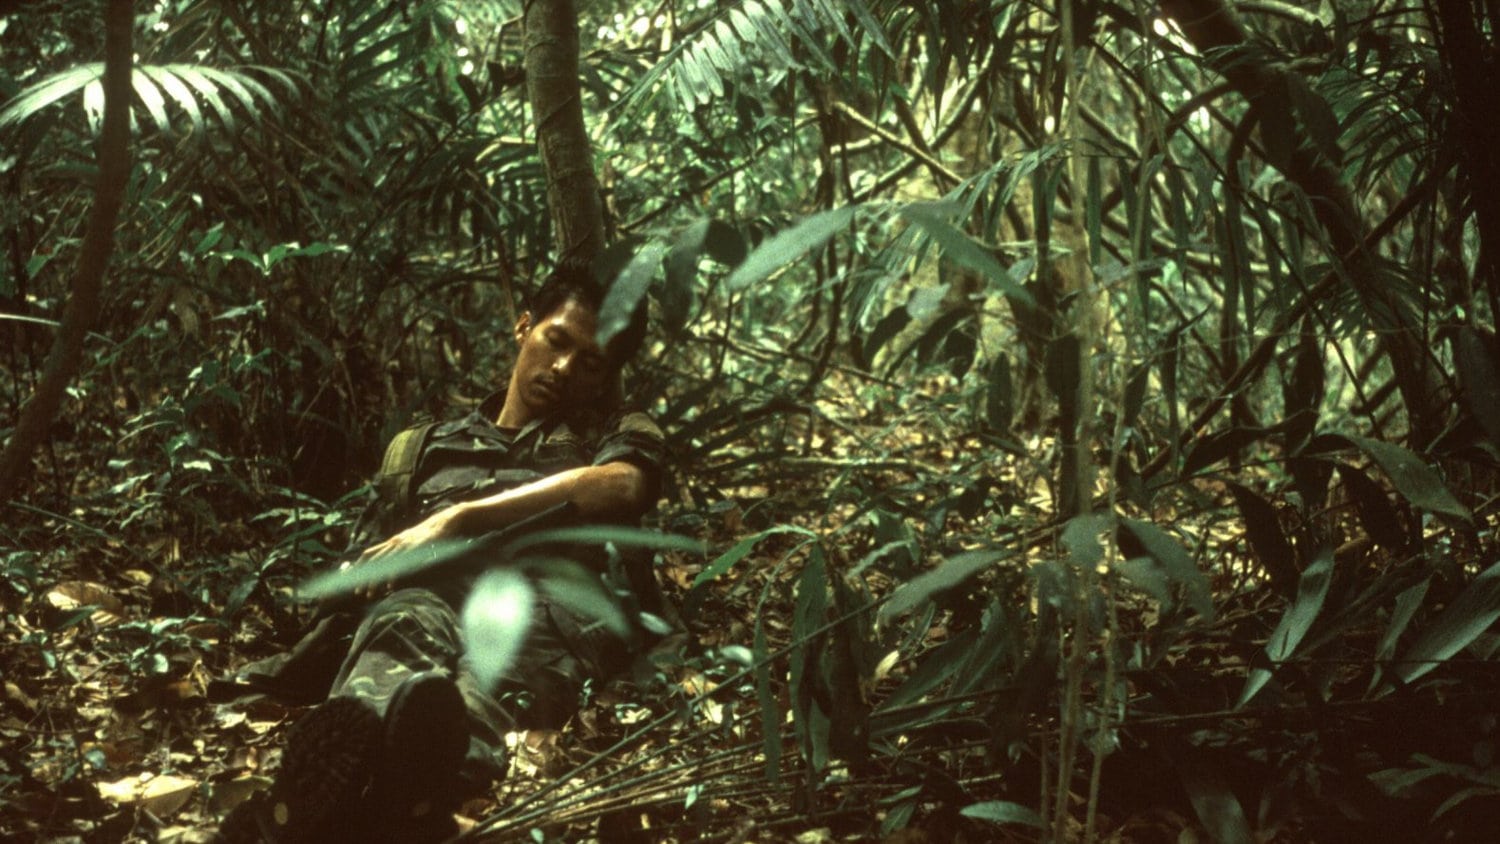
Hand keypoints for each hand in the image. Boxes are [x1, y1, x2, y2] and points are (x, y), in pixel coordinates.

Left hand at [344, 509, 460, 598]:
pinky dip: (393, 576)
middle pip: (373, 561)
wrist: (446, 522)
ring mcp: (404, 545)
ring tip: (370, 594)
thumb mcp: (412, 540)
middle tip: (357, 592)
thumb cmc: (431, 534)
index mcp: (393, 541)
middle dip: (363, 578)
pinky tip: (390, 586)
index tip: (353, 579)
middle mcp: (395, 542)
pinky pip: (401, 564)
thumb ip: (403, 549)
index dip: (359, 566)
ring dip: (375, 580)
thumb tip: (395, 562)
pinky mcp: (414, 549)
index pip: (370, 553)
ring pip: (384, 565)